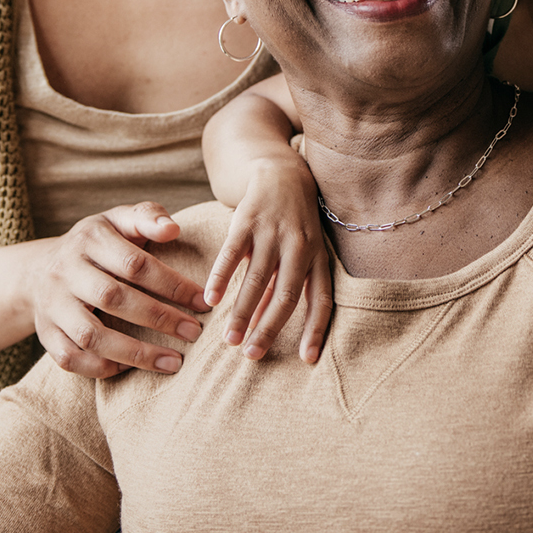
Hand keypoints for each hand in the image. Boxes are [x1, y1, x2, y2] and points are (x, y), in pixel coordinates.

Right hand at [25, 203, 210, 378]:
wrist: (38, 270)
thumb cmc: (98, 245)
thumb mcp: (119, 220)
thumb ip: (148, 217)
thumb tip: (173, 229)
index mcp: (89, 239)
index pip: (133, 263)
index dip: (171, 284)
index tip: (202, 301)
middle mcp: (65, 271)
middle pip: (112, 298)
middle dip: (159, 318)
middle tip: (194, 332)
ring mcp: (52, 305)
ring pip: (90, 335)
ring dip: (135, 353)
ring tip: (174, 363)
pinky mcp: (45, 334)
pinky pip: (70, 358)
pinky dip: (102, 368)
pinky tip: (132, 369)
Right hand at [205, 156, 335, 362]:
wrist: (282, 172)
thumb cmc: (294, 224)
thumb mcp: (303, 252)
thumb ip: (289, 285)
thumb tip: (265, 325)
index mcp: (318, 258)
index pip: (321, 300)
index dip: (316, 330)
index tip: (307, 360)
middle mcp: (299, 246)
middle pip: (286, 295)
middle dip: (269, 328)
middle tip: (252, 355)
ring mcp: (273, 232)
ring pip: (258, 279)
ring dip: (242, 312)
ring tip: (228, 339)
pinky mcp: (248, 219)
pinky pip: (233, 252)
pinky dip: (222, 277)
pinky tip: (211, 299)